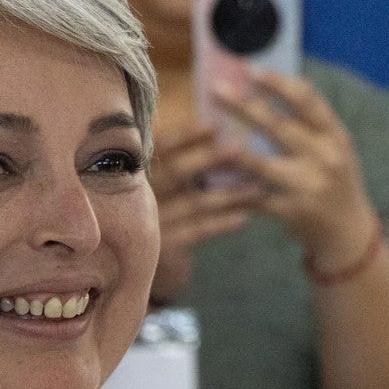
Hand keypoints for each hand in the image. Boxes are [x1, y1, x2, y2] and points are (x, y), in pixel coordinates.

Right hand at [146, 123, 263, 302]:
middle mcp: (136, 194)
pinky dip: (220, 223)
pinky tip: (243, 217)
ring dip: (227, 194)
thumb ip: (177, 155)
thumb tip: (214, 126)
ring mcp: (147, 222)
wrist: (132, 262)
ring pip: (192, 203)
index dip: (185, 136)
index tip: (215, 126)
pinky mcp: (161, 247)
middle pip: (176, 172)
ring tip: (256, 187)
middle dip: (209, 159)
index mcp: (134, 169)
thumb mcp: (162, 180)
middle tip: (241, 149)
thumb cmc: (159, 208)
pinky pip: (195, 231)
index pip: (158, 147)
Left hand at [217, 69, 378, 268]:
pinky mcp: (291, 211)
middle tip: (217, 87)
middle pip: (278, 126)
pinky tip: (211, 178)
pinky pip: (254, 196)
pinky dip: (232, 188)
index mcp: (335, 136)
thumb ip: (309, 124)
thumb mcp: (334, 148)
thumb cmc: (336, 181)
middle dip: (244, 105)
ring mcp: (307, 187)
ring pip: (261, 164)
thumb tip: (268, 87)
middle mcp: (324, 159)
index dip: (278, 83)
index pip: (307, 100)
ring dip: (230, 149)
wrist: (349, 232)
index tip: (251, 70)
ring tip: (207, 135)